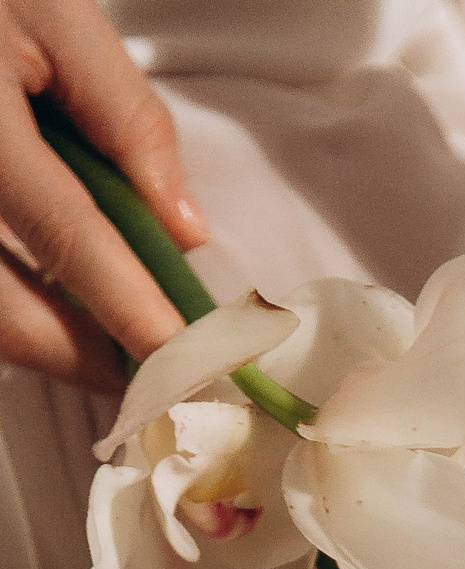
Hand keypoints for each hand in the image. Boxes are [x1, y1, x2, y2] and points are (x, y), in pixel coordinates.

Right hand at [0, 0, 202, 387]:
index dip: (128, 308)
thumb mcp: (58, 17)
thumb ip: (124, 115)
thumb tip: (183, 229)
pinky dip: (27, 317)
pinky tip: (74, 315)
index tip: (186, 360)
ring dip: (59, 349)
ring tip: (125, 350)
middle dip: (91, 358)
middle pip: (8, 312)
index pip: (63, 233)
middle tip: (164, 377)